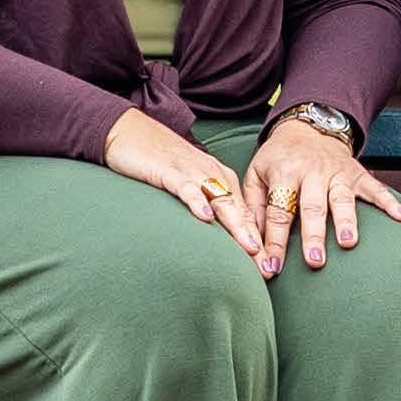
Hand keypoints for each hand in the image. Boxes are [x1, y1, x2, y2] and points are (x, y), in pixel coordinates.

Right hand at [105, 107, 264, 262]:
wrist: (132, 132)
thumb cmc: (162, 162)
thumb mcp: (191, 185)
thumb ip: (206, 206)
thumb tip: (218, 240)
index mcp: (222, 179)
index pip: (246, 215)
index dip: (258, 242)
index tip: (268, 269)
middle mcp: (214, 175)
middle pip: (240, 212)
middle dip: (254, 241)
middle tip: (266, 268)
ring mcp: (194, 172)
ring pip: (221, 201)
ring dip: (237, 227)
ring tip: (250, 249)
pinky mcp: (171, 171)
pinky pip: (187, 188)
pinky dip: (197, 201)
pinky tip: (205, 217)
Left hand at [245, 115, 400, 273]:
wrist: (308, 126)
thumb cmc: (279, 158)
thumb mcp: (256, 173)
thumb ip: (254, 206)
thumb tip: (252, 242)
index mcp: (285, 172)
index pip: (279, 211)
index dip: (275, 241)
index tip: (271, 267)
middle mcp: (313, 172)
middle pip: (313, 206)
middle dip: (314, 234)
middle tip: (315, 261)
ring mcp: (338, 172)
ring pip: (343, 199)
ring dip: (347, 221)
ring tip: (349, 244)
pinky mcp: (358, 174)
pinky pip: (376, 189)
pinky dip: (390, 203)